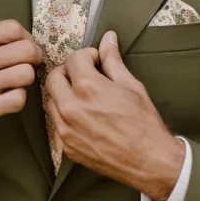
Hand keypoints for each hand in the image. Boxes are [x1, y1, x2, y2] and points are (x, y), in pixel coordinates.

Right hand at [0, 19, 41, 171]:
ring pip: (26, 74)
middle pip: (26, 49)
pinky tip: (9, 98)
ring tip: (17, 82)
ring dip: (26, 79)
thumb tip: (15, 37)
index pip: (12, 28)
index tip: (25, 46)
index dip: (26, 37)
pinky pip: (18, 99)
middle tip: (30, 63)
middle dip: (34, 56)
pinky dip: (18, 99)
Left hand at [44, 31, 184, 200]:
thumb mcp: (131, 86)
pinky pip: (56, 123)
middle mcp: (71, 107)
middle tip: (85, 75)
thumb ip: (113, 61)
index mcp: (87, 88)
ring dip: (63, 93)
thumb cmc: (144, 124)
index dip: (87, 56)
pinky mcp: (66, 147)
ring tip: (84, 97)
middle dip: (68, 71)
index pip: (73, 59)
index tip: (96, 62)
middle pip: (54, 77)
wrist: (149, 161)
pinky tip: (83, 118)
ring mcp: (65, 129)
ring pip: (50, 100)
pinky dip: (65, 116)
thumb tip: (108, 39)